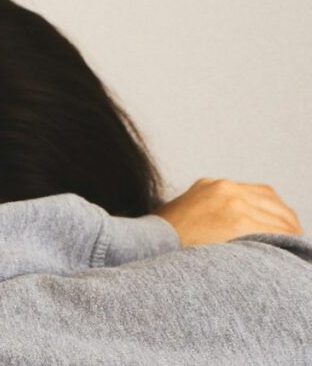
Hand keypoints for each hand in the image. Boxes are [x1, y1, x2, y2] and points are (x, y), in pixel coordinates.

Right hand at [153, 177, 302, 246]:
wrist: (145, 244)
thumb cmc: (160, 240)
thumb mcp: (182, 215)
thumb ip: (206, 214)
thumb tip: (225, 232)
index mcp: (210, 186)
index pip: (258, 193)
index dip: (274, 211)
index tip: (280, 226)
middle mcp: (223, 188)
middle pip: (271, 201)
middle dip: (286, 220)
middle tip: (293, 238)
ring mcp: (231, 202)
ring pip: (277, 215)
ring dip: (289, 232)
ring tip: (294, 247)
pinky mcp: (236, 221)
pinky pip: (274, 231)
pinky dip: (285, 241)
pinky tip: (287, 252)